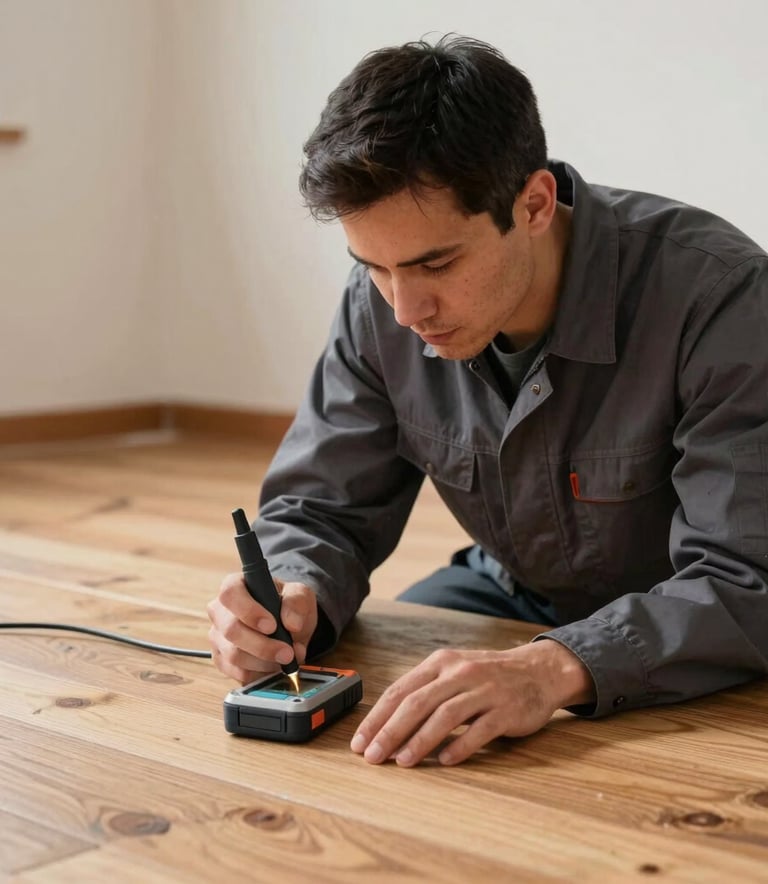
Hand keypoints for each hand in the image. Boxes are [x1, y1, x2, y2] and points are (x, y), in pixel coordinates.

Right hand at [207, 574, 317, 682]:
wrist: (288, 624)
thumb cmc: (288, 604)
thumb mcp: (300, 595)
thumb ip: (297, 603)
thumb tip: (292, 624)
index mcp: (235, 585)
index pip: (230, 594)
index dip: (248, 611)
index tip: (271, 626)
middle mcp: (220, 611)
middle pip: (231, 630)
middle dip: (262, 646)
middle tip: (288, 652)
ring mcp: (218, 636)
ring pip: (234, 655)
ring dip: (265, 661)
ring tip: (287, 657)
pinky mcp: (222, 660)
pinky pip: (238, 672)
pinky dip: (261, 672)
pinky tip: (275, 664)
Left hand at [350, 640, 593, 766]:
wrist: (539, 671)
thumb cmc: (488, 676)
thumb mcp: (454, 672)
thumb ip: (425, 691)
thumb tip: (386, 723)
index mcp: (441, 663)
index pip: (401, 691)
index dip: (377, 718)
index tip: (360, 741)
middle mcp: (460, 673)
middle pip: (417, 703)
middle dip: (390, 731)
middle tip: (373, 756)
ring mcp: (484, 690)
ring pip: (445, 716)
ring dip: (420, 741)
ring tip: (402, 762)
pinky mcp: (506, 710)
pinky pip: (479, 730)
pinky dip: (460, 746)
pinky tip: (445, 761)